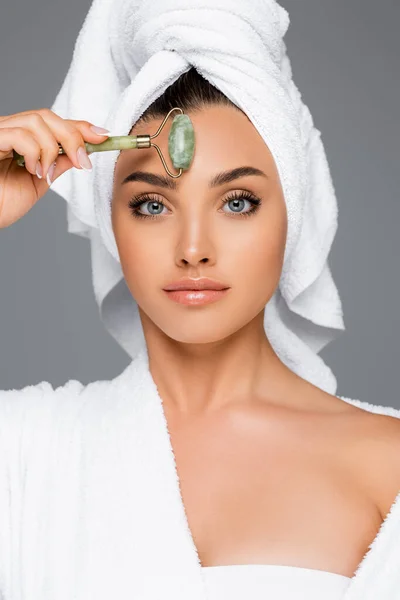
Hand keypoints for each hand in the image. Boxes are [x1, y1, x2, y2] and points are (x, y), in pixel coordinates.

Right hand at [0, 108, 108, 227]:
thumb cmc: (3, 203)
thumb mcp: (40, 183)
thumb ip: (57, 164)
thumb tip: (82, 153)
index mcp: (19, 138)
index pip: (53, 122)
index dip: (80, 126)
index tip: (104, 136)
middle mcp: (7, 129)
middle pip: (47, 116)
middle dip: (72, 137)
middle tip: (82, 162)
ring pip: (36, 121)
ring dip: (51, 149)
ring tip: (47, 173)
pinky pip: (19, 134)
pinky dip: (34, 152)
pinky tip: (33, 170)